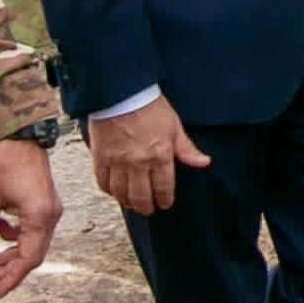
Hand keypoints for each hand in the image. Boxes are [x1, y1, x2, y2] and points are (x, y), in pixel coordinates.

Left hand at [0, 138, 62, 296]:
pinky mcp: (45, 206)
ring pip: (30, 244)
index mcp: (38, 217)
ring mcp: (50, 211)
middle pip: (31, 254)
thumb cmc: (4, 163)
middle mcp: (50, 217)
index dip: (12, 277)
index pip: (28, 258)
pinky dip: (13, 236)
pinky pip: (31, 231)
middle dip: (6, 267)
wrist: (19, 136)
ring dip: (8, 252)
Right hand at [90, 99, 209, 215]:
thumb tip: (203, 162)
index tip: (164, 204)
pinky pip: (103, 182)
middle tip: (148, 210)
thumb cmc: (148, 106)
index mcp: (159, 155)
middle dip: (146, 207)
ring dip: (127, 202)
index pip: (163, 188)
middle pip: (141, 196)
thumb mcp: (174, 126)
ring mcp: (117, 162)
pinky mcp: (100, 158)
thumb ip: (186, 149)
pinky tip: (114, 191)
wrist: (120, 93)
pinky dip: (109, 190)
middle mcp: (138, 163)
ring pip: (121, 193)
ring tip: (132, 204)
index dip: (164, 200)